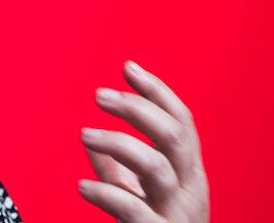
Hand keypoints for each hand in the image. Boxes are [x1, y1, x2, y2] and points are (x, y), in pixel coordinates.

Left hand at [78, 61, 208, 221]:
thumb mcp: (140, 195)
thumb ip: (117, 167)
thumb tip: (90, 139)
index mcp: (188, 173)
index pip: (182, 122)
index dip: (157, 91)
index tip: (127, 66)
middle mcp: (190, 189)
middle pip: (173, 136)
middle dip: (137, 110)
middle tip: (98, 95)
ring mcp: (176, 213)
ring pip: (156, 166)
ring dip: (117, 144)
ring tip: (82, 135)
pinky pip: (134, 209)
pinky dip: (107, 193)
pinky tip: (83, 186)